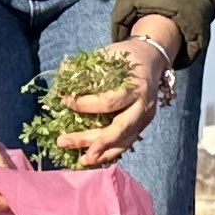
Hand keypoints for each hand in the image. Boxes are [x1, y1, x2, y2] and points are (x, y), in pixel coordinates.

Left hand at [51, 17, 177, 169]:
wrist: (152, 59)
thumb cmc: (126, 56)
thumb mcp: (108, 54)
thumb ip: (88, 66)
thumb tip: (62, 73)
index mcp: (136, 87)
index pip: (109, 102)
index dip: (85, 104)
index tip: (64, 101)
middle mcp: (144, 106)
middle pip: (118, 129)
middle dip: (91, 139)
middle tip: (63, 142)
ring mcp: (145, 119)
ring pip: (124, 142)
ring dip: (101, 153)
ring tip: (80, 161)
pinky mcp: (142, 127)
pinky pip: (126, 144)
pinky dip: (110, 153)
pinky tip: (93, 158)